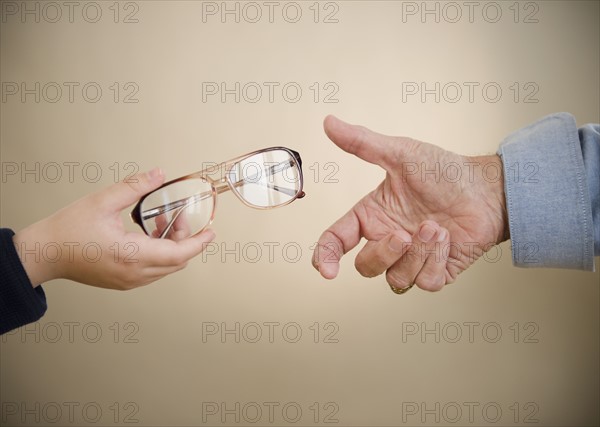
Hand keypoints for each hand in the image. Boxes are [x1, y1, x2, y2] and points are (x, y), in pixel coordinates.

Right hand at [12, 168, 214, 289]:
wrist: (44, 254)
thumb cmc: (68, 231)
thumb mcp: (103, 201)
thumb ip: (135, 187)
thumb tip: (159, 175)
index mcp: (132, 254)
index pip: (179, 254)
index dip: (199, 243)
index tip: (212, 233)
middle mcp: (134, 273)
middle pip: (177, 261)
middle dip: (185, 237)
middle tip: (179, 214)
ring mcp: (129, 281)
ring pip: (166, 267)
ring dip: (171, 245)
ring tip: (159, 221)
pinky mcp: (122, 282)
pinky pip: (152, 270)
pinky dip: (159, 253)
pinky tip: (147, 234)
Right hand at [312, 116, 508, 291]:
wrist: (486, 189)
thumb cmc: (444, 171)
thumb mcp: (400, 153)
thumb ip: (362, 143)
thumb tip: (329, 122)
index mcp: (372, 216)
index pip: (336, 241)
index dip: (325, 257)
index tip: (327, 271)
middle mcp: (387, 240)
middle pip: (366, 267)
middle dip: (384, 254)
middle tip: (404, 234)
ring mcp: (412, 259)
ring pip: (396, 279)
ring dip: (418, 254)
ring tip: (437, 228)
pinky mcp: (436, 272)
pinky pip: (425, 283)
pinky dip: (437, 262)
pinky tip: (448, 240)